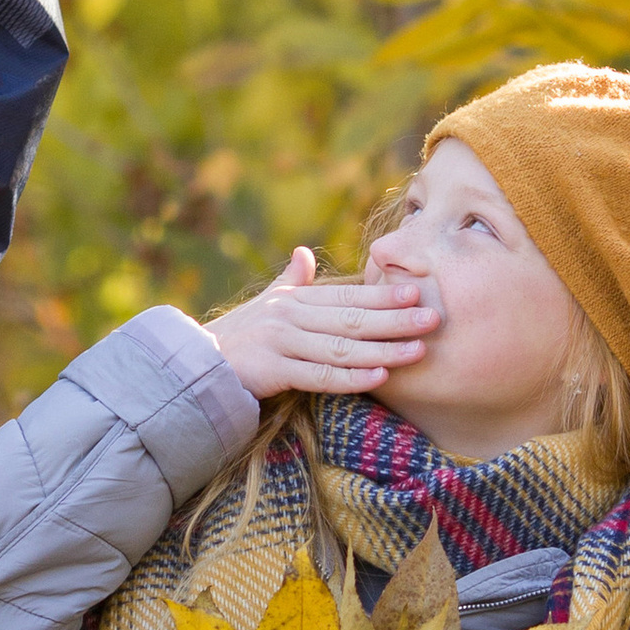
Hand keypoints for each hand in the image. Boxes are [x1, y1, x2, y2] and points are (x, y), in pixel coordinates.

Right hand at [206, 245, 434, 403]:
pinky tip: (380, 377)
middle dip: (396, 319)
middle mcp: (290, 317)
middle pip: (352, 319)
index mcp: (295, 300)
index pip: (347, 297)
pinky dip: (352, 377)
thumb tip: (304, 252)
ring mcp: (282, 343)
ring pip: (342, 348)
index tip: (417, 291)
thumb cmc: (237, 334)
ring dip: (384, 349)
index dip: (383, 295)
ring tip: (418, 350)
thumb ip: (291, 280)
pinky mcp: (273, 371)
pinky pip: (320, 376)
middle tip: (433, 317)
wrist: (196, 364)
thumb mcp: (265, 302)